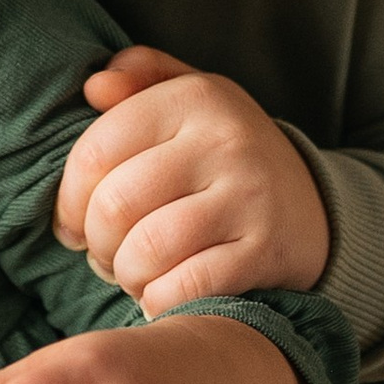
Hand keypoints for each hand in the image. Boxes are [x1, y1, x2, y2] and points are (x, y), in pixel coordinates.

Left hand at [54, 45, 331, 311]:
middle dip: (96, 244)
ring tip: (134, 274)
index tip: (73, 224)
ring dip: (126, 275)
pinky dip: (159, 301)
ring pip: (146, 250)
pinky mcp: (266, 251)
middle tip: (105, 255)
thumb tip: (95, 88)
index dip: (68, 200)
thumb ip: (141, 82)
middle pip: (114, 205)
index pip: (95, 152)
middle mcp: (226, 140)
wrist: (315, 207)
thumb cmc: (226, 157)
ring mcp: (250, 196)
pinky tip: (163, 294)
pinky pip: (184, 288)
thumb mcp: (192, 102)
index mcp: (196, 97)